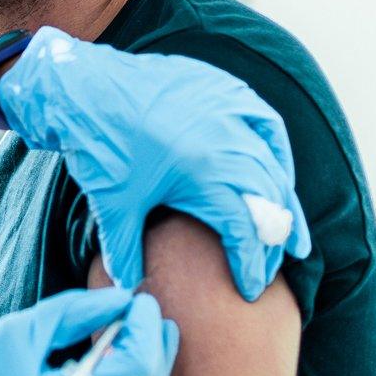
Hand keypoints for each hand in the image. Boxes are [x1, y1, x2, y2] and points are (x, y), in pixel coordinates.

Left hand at [0, 27, 311, 297]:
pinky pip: (266, 122)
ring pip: (273, 164)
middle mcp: (226, 138)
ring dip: (284, 202)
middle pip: (267, 200)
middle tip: (270, 269)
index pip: (245, 228)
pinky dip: (278, 152)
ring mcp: (228, 108)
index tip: (251, 289)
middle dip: (272, 241)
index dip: (252, 263)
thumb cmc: (99, 146)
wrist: (82, 86)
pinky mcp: (221, 88)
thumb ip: (125, 253)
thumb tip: (127, 288)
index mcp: (204, 171)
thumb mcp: (112, 206)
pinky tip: (279, 172)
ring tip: (293, 237)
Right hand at [0, 288, 177, 375]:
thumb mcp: (22, 330)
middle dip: (154, 341)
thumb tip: (121, 298)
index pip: (134, 370)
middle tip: (145, 308)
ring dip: (149, 359)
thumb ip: (76, 312)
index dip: (144, 330)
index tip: (139, 300)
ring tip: (139, 324)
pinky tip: (121, 352)